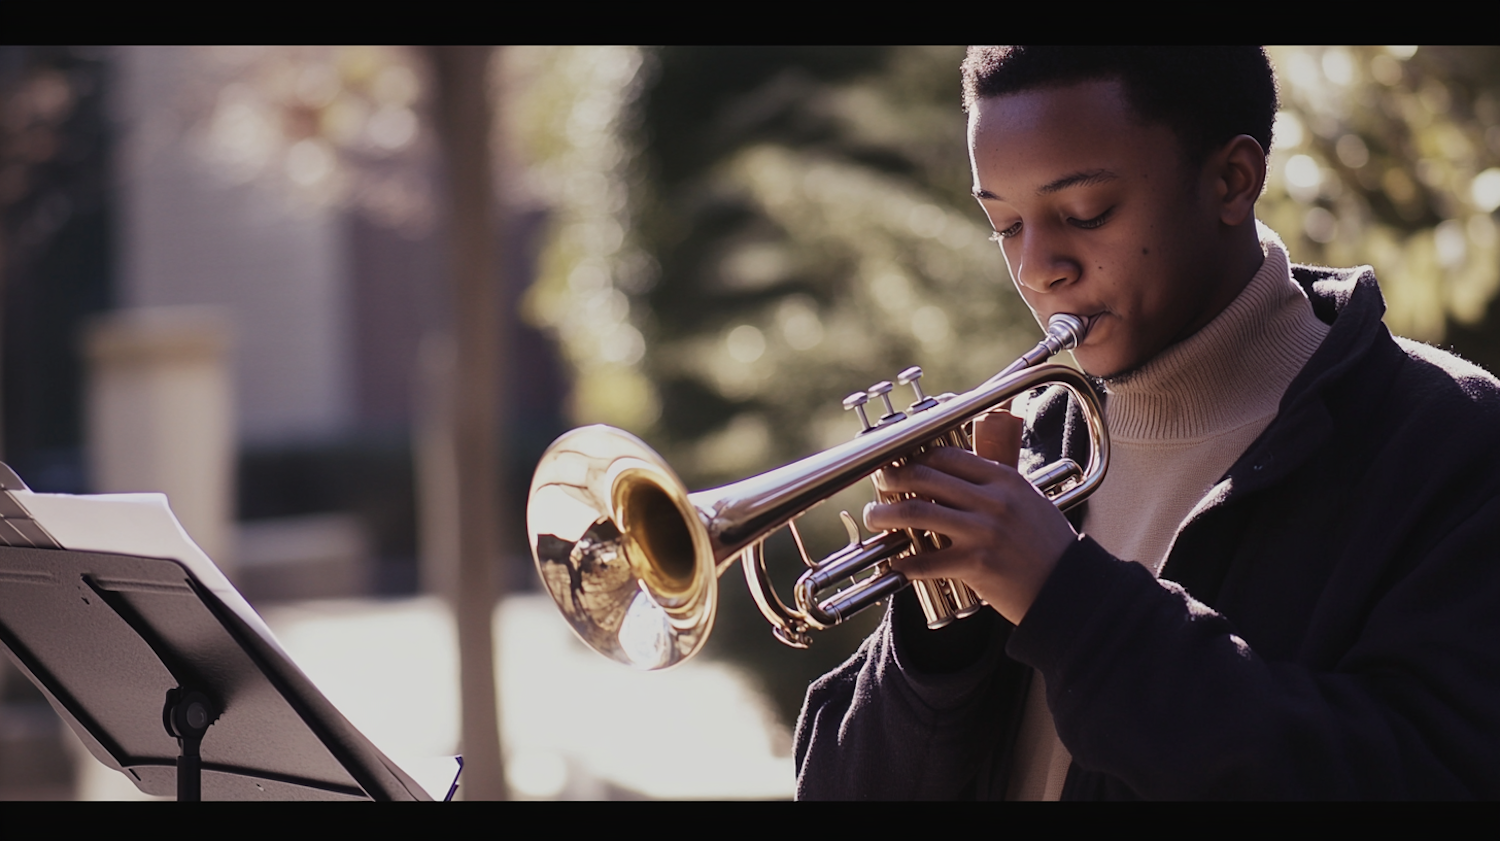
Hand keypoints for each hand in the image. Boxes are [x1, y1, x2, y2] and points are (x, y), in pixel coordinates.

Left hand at [864, 410, 1077, 624]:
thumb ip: (994, 486)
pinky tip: (893, 563)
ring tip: (875, 517)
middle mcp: (993, 501)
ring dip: (885, 513)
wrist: (1070, 591)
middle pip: (924, 477)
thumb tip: (952, 475)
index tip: (900, 464)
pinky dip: (902, 563)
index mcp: (1005, 480)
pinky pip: (924, 561)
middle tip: (879, 485)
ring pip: (915, 512)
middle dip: (891, 479)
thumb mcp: (1028, 502)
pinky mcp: (976, 566)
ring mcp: (983, 533)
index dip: (915, 458)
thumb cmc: (1048, 547)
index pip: (946, 456)